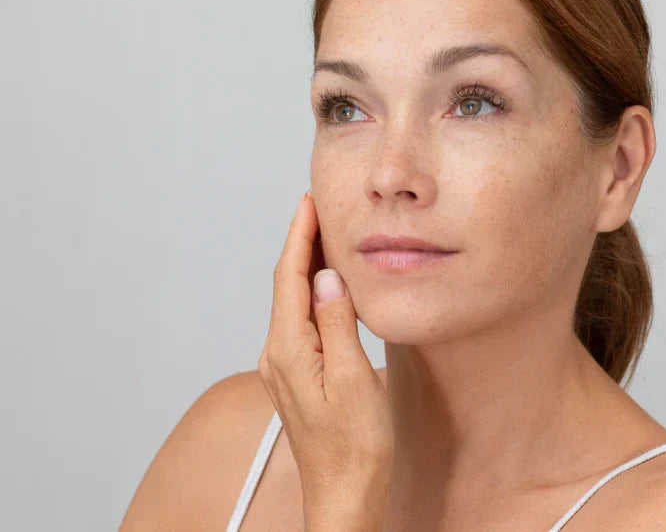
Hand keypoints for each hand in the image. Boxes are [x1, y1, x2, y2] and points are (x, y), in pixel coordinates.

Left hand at [258, 190, 392, 526]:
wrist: (344, 496)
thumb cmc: (355, 447)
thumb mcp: (354, 379)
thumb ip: (338, 324)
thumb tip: (329, 278)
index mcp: (289, 349)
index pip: (290, 278)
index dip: (300, 236)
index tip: (309, 202)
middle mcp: (278, 354)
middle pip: (287, 285)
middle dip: (302, 244)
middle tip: (320, 208)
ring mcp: (286, 366)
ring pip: (293, 302)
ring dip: (308, 267)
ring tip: (328, 237)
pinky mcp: (299, 376)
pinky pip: (301, 321)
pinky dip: (313, 294)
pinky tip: (330, 289)